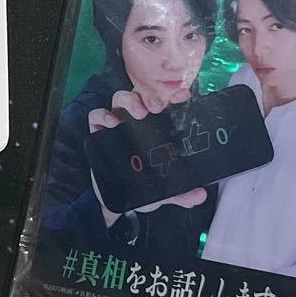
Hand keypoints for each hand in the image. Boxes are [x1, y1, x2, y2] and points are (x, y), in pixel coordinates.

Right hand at [88, 88, 206, 225]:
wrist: (115, 200)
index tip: (182, 97)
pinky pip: (96, 117)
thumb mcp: (164, 192)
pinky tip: (110, 122)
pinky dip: (101, 115)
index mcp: (158, 129)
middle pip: (142, 96)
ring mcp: (117, 126)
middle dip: (148, 96)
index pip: (166, 106)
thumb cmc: (142, 189)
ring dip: (128, 100)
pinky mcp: (98, 133)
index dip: (174, 97)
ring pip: (120, 100)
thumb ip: (181, 193)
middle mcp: (138, 123)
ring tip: (138, 113)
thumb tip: (199, 195)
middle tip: (156, 108)